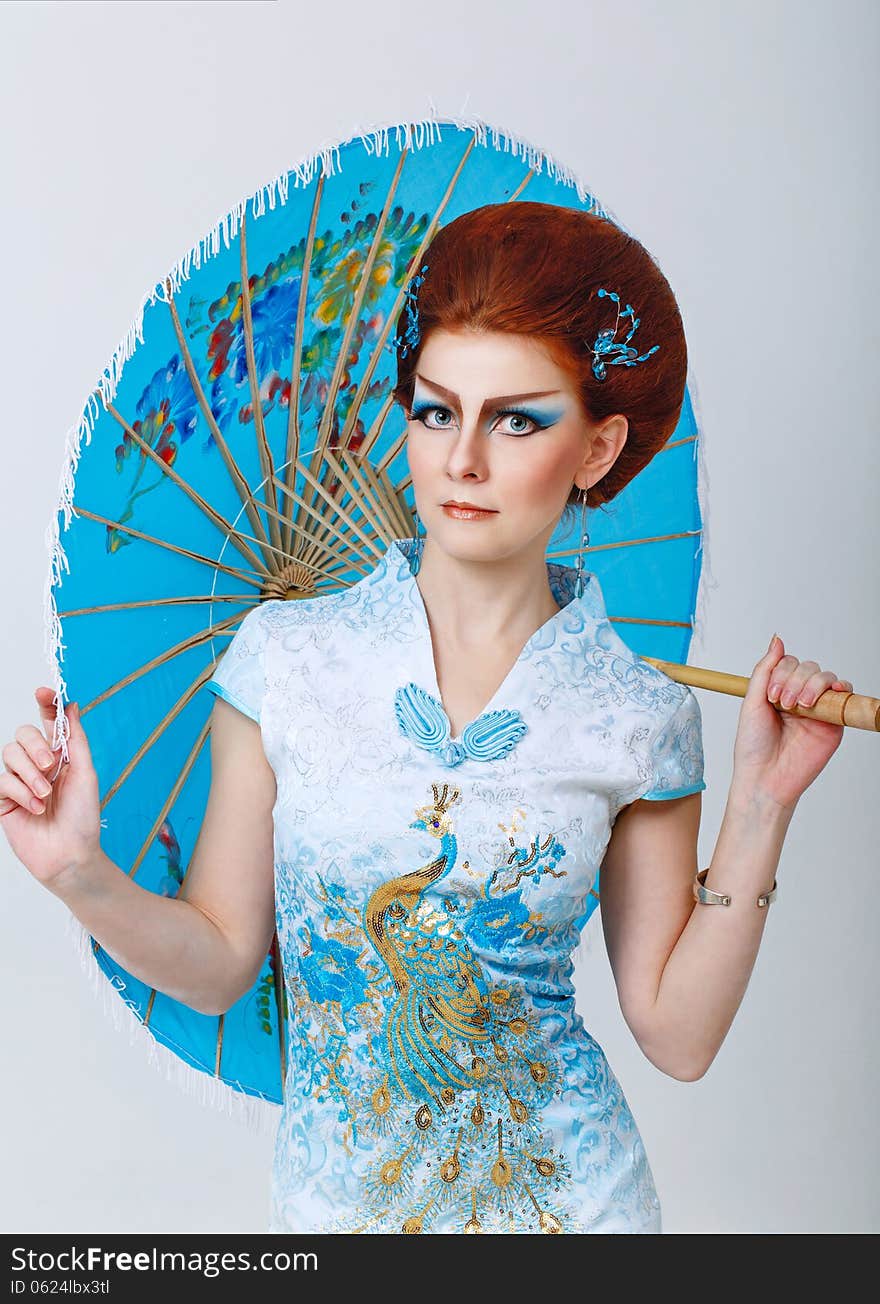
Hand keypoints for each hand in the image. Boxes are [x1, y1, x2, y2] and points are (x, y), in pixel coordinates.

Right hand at [0, 688, 101, 888]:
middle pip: (22, 734)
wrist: (70, 854)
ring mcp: (18, 782)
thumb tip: (72, 706)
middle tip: (51, 767)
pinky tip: (36, 808)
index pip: (47, 722)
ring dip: (30, 775)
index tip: (44, 692)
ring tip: (46, 796)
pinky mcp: (3, 800)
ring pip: (9, 754)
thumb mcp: (86, 773)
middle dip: (36, 747)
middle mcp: (36, 765)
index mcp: (59, 756)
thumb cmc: (82, 817)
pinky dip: (21, 793)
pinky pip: (1, 781)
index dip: (45, 703)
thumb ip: (76, 739)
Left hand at [731, 635, 851, 811]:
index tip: (771, 696)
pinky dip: (839, 688)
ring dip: (812, 685)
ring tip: (799, 706)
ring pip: (825, 677)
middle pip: (808, 667)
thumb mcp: (752, 702)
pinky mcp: (833, 723)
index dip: (782, 673)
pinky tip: (828, 694)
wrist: (766, 777)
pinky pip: (844, 696)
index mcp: (778, 690)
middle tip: (783, 703)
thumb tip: (777, 639)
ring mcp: (817, 709)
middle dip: (795, 680)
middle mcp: (798, 697)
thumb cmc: (754, 745)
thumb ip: (765, 670)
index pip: (788, 663)